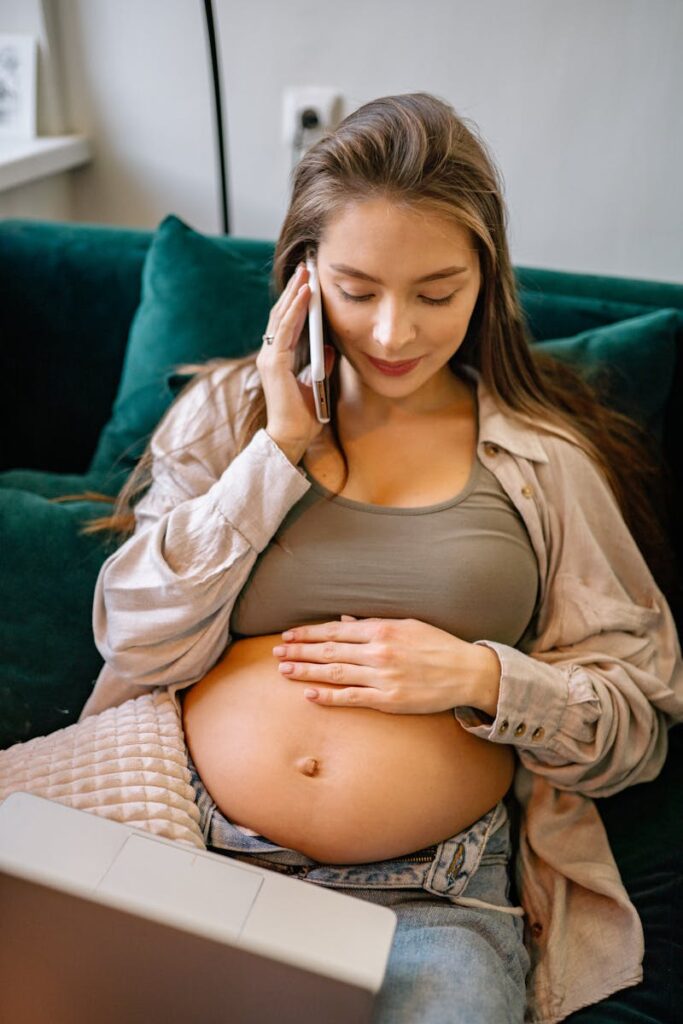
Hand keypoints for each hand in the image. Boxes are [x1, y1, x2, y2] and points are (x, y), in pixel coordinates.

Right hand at [256, 260, 335, 455]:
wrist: (292, 438)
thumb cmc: (304, 415)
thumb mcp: (317, 383)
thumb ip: (322, 363)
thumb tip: (331, 347)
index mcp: (279, 358)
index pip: (286, 322)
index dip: (296, 299)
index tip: (308, 279)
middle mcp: (271, 354)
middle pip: (282, 313)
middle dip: (295, 288)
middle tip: (306, 265)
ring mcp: (270, 358)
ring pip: (282, 316)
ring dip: (295, 292)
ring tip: (306, 271)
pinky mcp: (274, 364)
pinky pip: (285, 330)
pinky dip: (295, 310)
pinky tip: (305, 293)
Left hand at [271, 615, 490, 714]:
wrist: (466, 672)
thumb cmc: (437, 645)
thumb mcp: (407, 625)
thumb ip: (373, 624)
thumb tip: (344, 621)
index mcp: (382, 629)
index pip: (335, 630)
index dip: (309, 633)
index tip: (289, 634)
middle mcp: (378, 652)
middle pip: (329, 651)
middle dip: (300, 650)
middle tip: (277, 652)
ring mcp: (382, 677)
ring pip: (335, 673)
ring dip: (306, 671)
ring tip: (284, 669)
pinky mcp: (388, 699)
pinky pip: (351, 697)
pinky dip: (328, 696)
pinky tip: (309, 693)